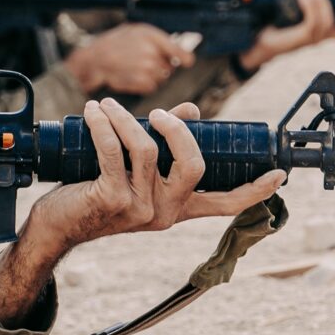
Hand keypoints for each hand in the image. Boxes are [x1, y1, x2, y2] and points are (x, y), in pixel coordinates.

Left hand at [0, 101, 285, 320]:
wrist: (56, 227)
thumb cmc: (95, 196)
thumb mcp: (135, 173)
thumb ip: (164, 145)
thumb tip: (190, 111)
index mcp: (178, 209)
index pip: (225, 204)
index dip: (254, 190)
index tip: (278, 175)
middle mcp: (164, 213)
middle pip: (194, 166)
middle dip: (179, 131)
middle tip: (157, 114)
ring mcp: (139, 210)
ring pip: (147, 150)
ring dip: (125, 119)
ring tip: (107, 106)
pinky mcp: (112, 200)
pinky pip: (114, 152)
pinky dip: (104, 125)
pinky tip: (94, 113)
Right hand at [62, 22, 193, 95]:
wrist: (94, 59)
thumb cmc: (114, 44)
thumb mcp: (135, 31)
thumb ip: (158, 40)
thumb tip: (179, 54)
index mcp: (151, 36)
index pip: (179, 51)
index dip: (184, 58)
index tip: (187, 62)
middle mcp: (152, 51)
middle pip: (169, 67)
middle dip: (160, 66)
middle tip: (143, 62)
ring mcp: (147, 68)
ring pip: (161, 78)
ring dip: (151, 76)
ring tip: (134, 68)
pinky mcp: (142, 82)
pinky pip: (151, 86)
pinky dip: (143, 84)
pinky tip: (130, 76)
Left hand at [238, 0, 334, 69]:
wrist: (256, 40)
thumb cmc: (275, 23)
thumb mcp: (294, 9)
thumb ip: (308, 1)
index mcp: (324, 30)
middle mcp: (321, 37)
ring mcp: (311, 40)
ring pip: (327, 25)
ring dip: (322, 3)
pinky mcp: (298, 39)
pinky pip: (312, 24)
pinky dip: (311, 6)